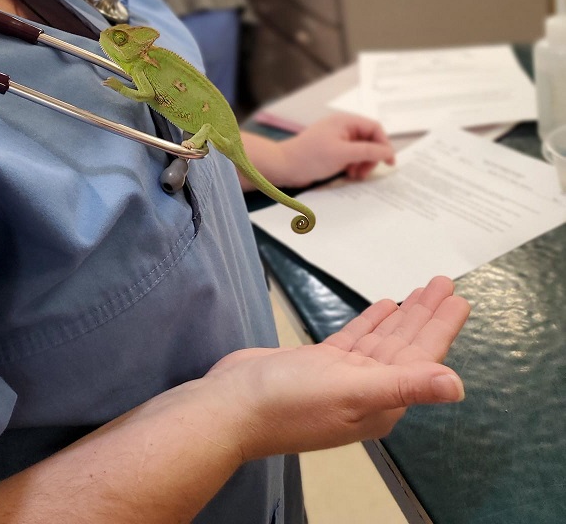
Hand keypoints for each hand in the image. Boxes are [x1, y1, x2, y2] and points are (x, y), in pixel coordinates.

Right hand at [206, 276, 468, 459]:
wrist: (232, 408)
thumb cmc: (290, 404)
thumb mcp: (353, 391)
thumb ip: (405, 385)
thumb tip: (458, 387)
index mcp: (382, 401)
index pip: (422, 357)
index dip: (441, 327)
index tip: (459, 299)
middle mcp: (368, 390)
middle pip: (406, 345)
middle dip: (426, 314)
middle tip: (445, 283)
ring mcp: (343, 377)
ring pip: (383, 339)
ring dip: (403, 315)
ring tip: (422, 290)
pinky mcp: (319, 365)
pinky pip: (355, 339)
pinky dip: (371, 321)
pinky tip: (383, 306)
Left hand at [244, 111, 394, 189]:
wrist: (284, 166)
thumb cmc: (312, 157)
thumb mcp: (344, 154)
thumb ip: (369, 151)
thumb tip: (389, 151)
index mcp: (346, 121)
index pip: (375, 128)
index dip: (384, 144)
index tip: (389, 162)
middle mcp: (342, 128)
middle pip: (369, 141)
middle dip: (370, 158)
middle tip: (364, 173)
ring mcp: (337, 140)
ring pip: (361, 151)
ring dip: (362, 164)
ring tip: (355, 176)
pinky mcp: (332, 151)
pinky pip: (351, 157)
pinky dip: (353, 166)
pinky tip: (348, 175)